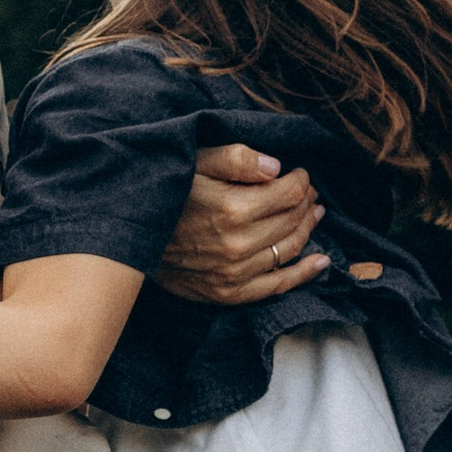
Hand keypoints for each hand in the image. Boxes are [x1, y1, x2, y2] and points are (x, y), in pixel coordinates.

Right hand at [154, 144, 329, 306]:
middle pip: (292, 220)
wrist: (130, 238)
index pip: (288, 193)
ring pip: (289, 249)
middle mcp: (238, 244)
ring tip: (315, 214)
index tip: (300, 174)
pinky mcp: (228, 292)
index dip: (301, 181)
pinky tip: (321, 261)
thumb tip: (276, 166)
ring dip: (308, 230)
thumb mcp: (194, 163)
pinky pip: (277, 286)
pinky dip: (304, 274)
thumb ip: (237, 159)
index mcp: (233, 208)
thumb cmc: (165, 194)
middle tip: (308, 192)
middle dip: (306, 202)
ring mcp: (235, 272)